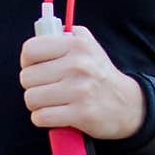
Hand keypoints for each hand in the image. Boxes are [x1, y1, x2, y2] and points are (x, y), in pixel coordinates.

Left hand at [18, 23, 146, 140]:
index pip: (30, 50)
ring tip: (51, 101)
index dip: (27, 61)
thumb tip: (37, 36)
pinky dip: (42, 118)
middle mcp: (78, 65)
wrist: (127, 104)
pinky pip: (41, 117)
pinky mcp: (81, 114)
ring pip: (31, 98)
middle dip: (32, 85)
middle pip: (27, 77)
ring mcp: (80, 90)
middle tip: (47, 87)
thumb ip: (62, 36)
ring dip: (37, 104)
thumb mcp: (87, 45)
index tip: (35, 67)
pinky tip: (55, 114)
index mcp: (77, 44)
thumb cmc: (98, 74)